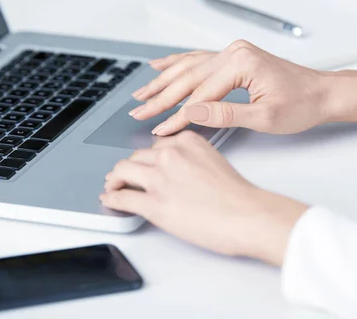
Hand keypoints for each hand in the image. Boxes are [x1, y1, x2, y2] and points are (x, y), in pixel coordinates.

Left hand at [100, 131, 308, 265]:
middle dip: (129, 168)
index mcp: (186, 141)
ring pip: (122, 172)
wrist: (247, 216)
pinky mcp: (152, 204)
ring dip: (115, 180)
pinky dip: (111, 199)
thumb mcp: (213, 161)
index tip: (145, 165)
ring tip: (112, 186)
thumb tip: (174, 173)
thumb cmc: (238, 196)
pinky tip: (109, 200)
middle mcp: (169, 155)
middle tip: (125, 177)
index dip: (148, 159)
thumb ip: (190, 159)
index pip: (155, 146)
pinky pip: (121, 198)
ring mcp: (158, 179)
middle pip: (136, 157)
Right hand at [128, 40, 330, 135]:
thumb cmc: (301, 104)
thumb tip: (192, 113)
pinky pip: (199, 59)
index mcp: (241, 64)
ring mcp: (233, 52)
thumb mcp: (265, 118)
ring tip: (140, 93)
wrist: (322, 93)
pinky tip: (160, 65)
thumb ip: (225, 114)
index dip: (177, 116)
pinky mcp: (234, 57)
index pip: (199, 95)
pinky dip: (177, 63)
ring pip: (188, 66)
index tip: (158, 129)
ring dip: (163, 80)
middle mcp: (234, 52)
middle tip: (138, 111)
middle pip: (188, 78)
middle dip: (161, 97)